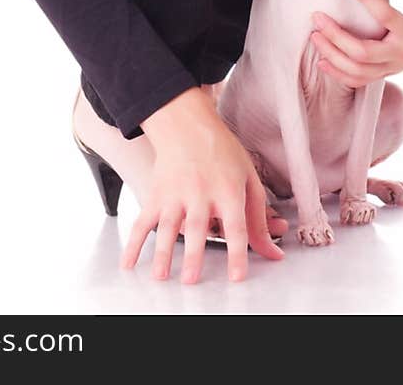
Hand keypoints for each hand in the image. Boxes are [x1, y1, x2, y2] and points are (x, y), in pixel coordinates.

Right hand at [120, 95, 284, 284]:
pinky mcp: (157, 194)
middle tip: (191, 279)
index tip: (236, 276)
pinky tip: (129, 262)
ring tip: (161, 275)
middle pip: (198, 226)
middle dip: (194, 253)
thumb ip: (260, 219)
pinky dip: (133, 243)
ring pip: (168, 225)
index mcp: (229, 189)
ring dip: (163, 251)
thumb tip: (274, 254)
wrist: (187, 124)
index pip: (235, 225)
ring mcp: (176, 193)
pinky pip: (143, 221)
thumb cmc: (222, 152)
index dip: (237, 251)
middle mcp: (202, 192)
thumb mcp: (248, 179)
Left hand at [309, 0, 402, 89]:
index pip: (384, 16)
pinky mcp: (395, 69)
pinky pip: (365, 79)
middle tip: (317, 16)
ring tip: (315, 38)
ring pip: (361, 72)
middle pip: (364, 53)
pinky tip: (324, 62)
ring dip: (335, 58)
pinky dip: (343, 74)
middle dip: (337, 37)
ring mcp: (399, 65)